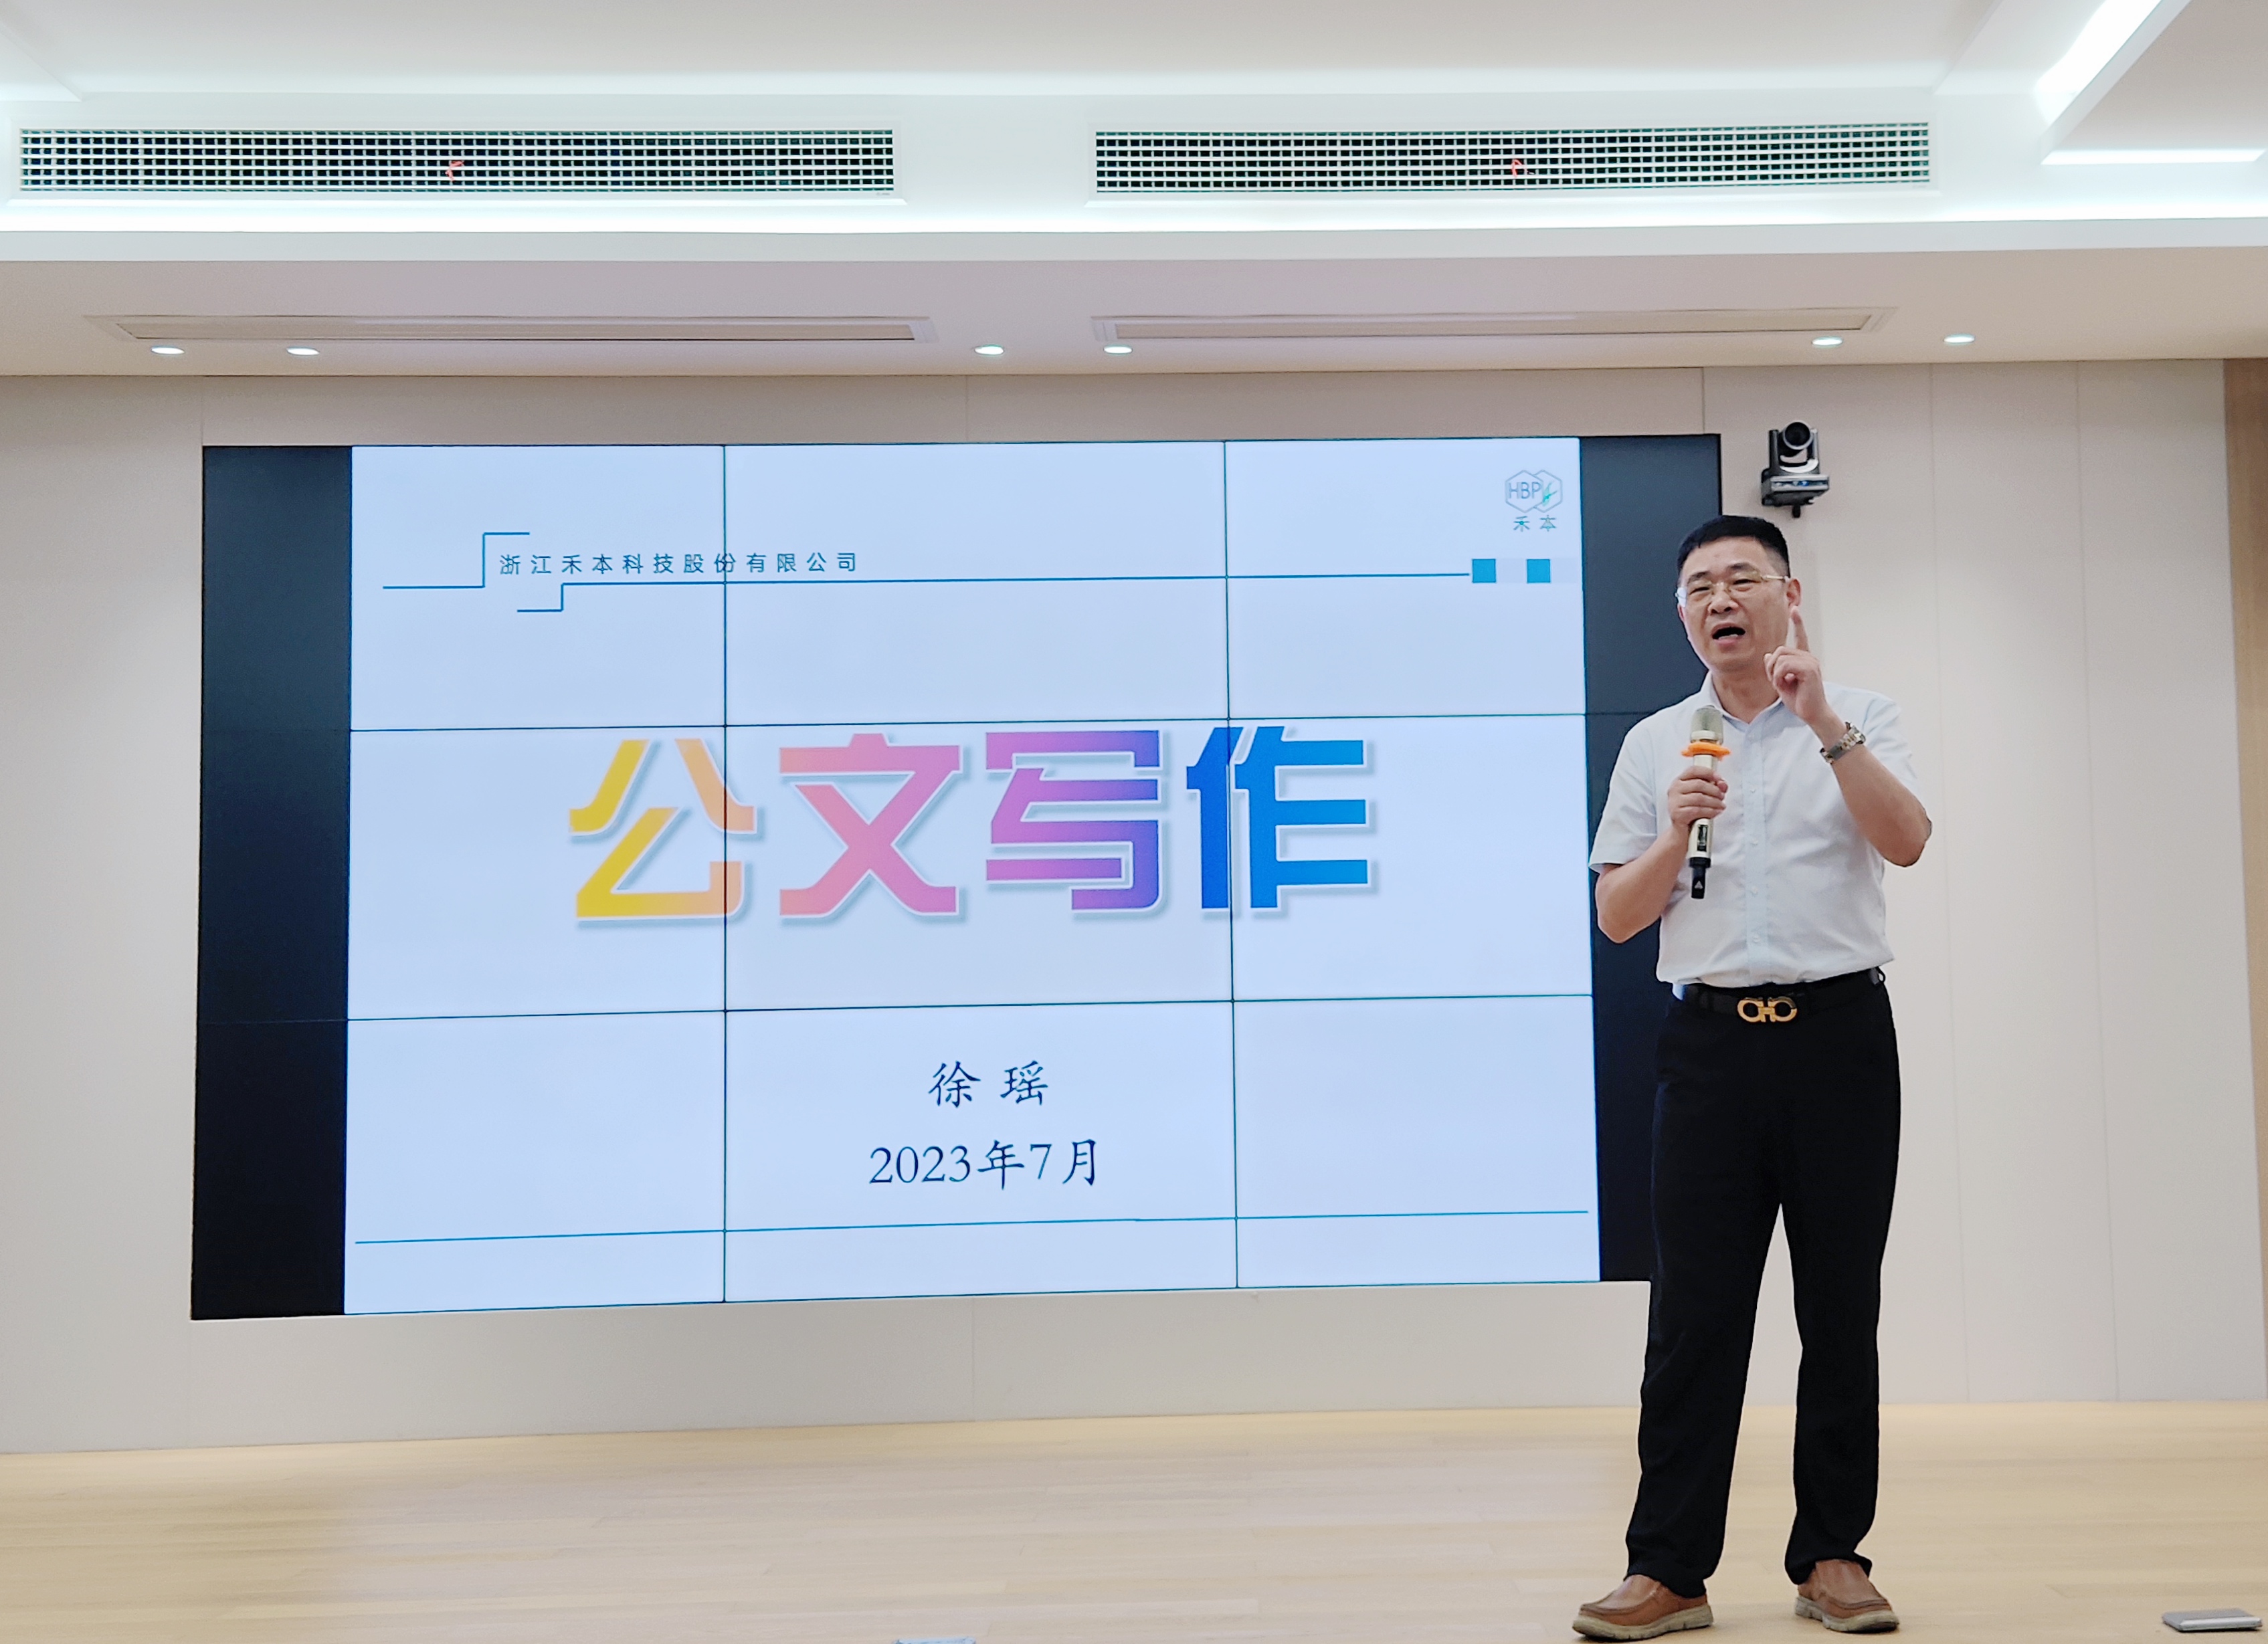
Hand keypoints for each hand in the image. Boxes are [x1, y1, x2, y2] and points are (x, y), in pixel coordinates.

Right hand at [1665, 768, 1726, 831]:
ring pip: (1699, 798)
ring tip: (1721, 805)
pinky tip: (1716, 812)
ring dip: (1714, 802)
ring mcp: (1674, 802)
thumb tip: (1722, 784)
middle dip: (1714, 790)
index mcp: (1679, 781)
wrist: (1681, 830)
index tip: (1719, 778)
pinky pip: (1697, 810)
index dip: (1708, 772)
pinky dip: (1710, 811)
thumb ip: (1714, 787)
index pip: (1693, 770)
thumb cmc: (1692, 810)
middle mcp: (1674, 789)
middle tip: (1722, 796)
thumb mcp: (1703, 796)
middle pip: (1698, 784)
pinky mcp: (1677, 814)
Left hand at [1763, 608, 1834, 734]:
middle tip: (1775, 680)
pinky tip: (1785, 685)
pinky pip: (1784, 665)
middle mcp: (1809, 657)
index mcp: (1804, 659)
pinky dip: (1778, 676)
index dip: (1798, 623)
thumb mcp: (1781, 683)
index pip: (1801, 637)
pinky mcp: (1810, 669)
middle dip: (1771, 666)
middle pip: (1780, 649)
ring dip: (1774, 672)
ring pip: (1780, 657)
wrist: (1812, 714)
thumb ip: (1775, 668)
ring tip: (1781, 684)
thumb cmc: (1799, 700)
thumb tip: (1767, 655)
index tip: (1795, 609)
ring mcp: (1811, 662)